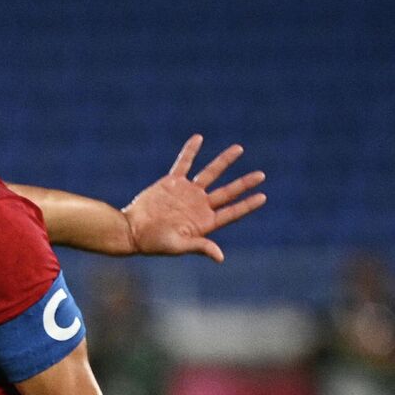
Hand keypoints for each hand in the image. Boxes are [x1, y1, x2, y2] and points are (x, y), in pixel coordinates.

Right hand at [122, 134, 266, 262]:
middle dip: (244, 183)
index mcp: (204, 223)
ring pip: (210, 173)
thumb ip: (199, 246)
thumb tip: (220, 257)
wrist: (132, 230)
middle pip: (227, 192)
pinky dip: (190, 151)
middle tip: (261, 175)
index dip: (247, 205)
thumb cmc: (155, 243)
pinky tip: (198, 138)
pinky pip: (184, 163)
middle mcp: (199, 206)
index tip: (262, 196)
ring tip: (239, 148)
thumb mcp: (178, 245)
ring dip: (224, 161)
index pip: (231, 212)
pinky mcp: (172, 183)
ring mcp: (187, 193)